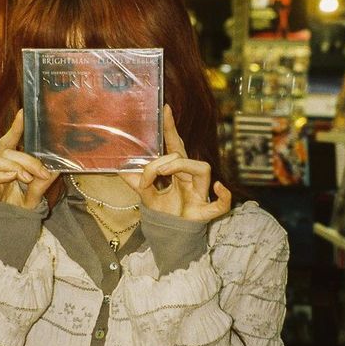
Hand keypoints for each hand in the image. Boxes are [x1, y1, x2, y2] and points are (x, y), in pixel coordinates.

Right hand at [0, 109, 58, 209]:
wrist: (7, 238)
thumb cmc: (18, 214)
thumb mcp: (35, 198)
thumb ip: (42, 184)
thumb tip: (58, 167)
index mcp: (9, 167)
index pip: (9, 142)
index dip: (15, 128)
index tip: (24, 113)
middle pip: (5, 152)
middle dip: (24, 159)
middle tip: (40, 172)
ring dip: (11, 166)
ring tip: (25, 177)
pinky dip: (0, 176)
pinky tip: (12, 177)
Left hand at [120, 104, 230, 221]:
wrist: (171, 237)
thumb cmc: (165, 212)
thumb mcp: (147, 195)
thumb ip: (136, 181)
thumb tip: (120, 168)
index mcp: (178, 172)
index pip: (175, 146)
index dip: (171, 128)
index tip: (166, 108)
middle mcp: (190, 179)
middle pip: (187, 156)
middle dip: (173, 156)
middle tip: (156, 168)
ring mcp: (200, 194)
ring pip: (203, 169)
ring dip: (183, 168)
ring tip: (165, 174)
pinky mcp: (205, 211)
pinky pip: (222, 204)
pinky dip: (224, 196)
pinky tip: (218, 188)